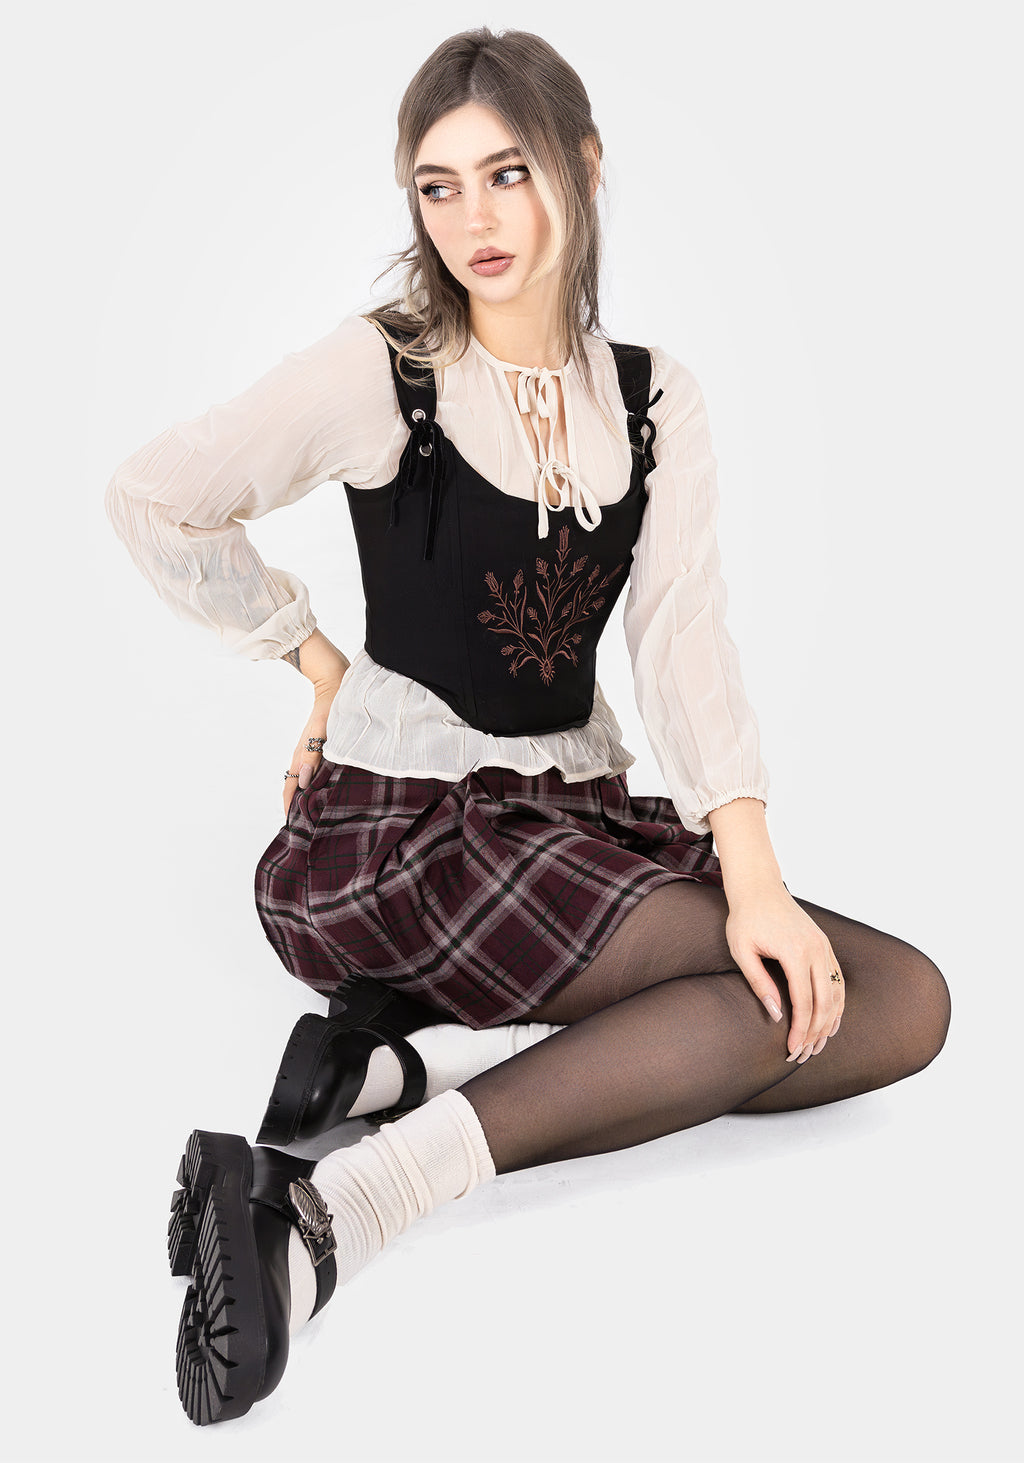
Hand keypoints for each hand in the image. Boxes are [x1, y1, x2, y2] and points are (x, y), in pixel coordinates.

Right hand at [283, 694, 333, 816]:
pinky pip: (312, 771)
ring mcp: (309, 752)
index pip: (291, 787)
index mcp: (301, 756)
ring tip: (312, 813)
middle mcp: (302, 757)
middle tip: (304, 826)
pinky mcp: (318, 748)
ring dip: (305, 796)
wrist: (333, 687)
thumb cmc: (330, 709)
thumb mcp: (321, 732)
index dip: (289, 806)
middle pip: (295, 787)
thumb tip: (304, 781)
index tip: (292, 825)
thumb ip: (312, 756)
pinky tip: (322, 790)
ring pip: (303, 780)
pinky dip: (313, 784)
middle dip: (296, 806)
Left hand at [723, 885, 844, 1063]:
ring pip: (837, 993)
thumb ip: (759, 983)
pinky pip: (837, 980)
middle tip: (804, 1054)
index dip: (800, 1030)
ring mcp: (824, 946)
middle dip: (816, 1032)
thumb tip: (776, 1015)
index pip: (804, 1002)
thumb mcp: (742, 951)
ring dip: (830, 1021)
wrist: (759, 888)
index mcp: (796, 952)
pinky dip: (837, 1003)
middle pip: (825, 1002)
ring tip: (819, 1045)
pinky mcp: (825, 945)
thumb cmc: (745, 918)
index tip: (792, 1049)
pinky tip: (830, 1021)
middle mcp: (816, 949)